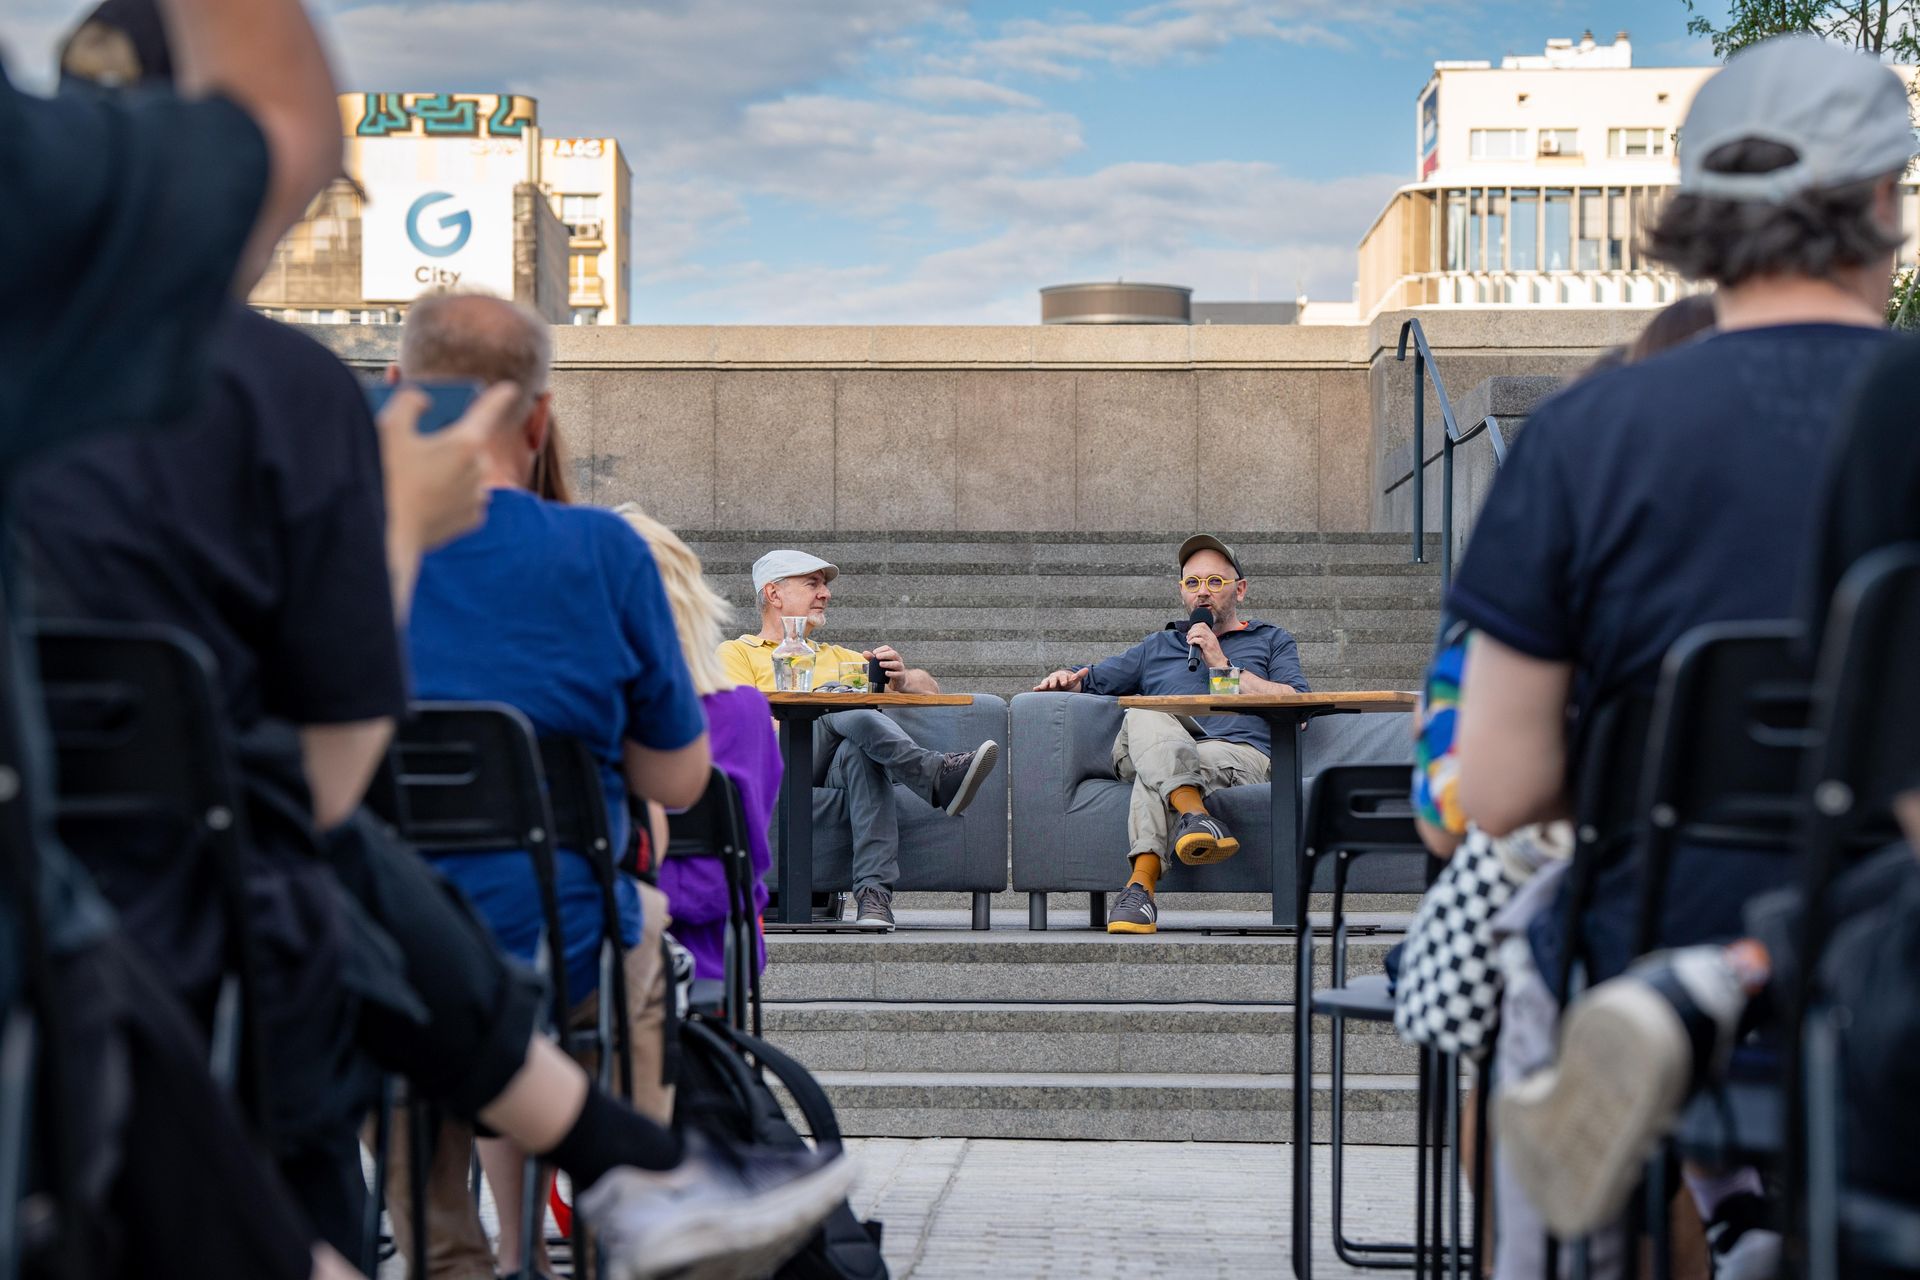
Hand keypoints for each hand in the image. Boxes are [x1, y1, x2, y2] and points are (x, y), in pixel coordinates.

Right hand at [379, 382, 518, 554]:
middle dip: (451, 442)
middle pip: (470, 444)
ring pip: (469, 472)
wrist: (384, 536)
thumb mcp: (389, 427)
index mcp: (464, 442)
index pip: (488, 410)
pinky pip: (468, 498)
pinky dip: (454, 494)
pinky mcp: (471, 520)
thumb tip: (426, 401)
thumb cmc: (386, 478)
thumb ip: (411, 402)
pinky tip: (430, 498)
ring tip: (419, 477)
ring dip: (452, 469)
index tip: (509, 389)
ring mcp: (477, 496)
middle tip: (420, 447)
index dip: (498, 397)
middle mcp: (479, 469)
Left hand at [862, 645, 908, 677]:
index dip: (881, 649)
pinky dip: (892, 673)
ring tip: (880, 664)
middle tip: (877, 656)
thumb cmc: (889, 670)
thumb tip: (864, 653)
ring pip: (896, 664)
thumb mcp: (880, 664)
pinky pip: (898, 674)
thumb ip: (872, 659)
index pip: (888, 649)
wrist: (898, 682)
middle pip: (894, 654)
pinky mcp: (901, 676)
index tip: (874, 652)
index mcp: (892, 655)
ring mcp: (900, 668)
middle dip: (885, 655)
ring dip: (888, 663)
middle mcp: (898, 660)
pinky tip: (886, 673)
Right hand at [1034, 666, 1089, 692]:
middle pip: (1053, 679)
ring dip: (1044, 685)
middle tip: (1053, 686)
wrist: (1060, 685)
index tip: (1064, 683)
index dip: (1063, 679)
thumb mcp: (1073, 680)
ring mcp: (1048, 682)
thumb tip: (1087, 669)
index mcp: (1062, 675)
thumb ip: (1079, 675)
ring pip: (1046, 682)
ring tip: (1043, 688)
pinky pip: (1040, 687)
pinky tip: (1035, 689)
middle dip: (1053, 682)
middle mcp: (1054, 678)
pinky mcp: (1044, 687)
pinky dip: (1037, 688)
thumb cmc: (1067, 683)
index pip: (1063, 677)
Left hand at [1186, 623, 1227, 669]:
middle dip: (1191, 630)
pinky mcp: (1208, 646)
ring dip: (1191, 635)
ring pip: (1199, 632)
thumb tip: (1191, 639)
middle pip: (1200, 627)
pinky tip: (1190, 643)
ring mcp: (1210, 641)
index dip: (1194, 626)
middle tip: (1188, 637)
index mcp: (1211, 635)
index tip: (1190, 632)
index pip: (1203, 625)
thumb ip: (1201, 641)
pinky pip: (1199, 640)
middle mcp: (1211, 636)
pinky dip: (1193, 640)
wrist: (1219, 663)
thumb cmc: (1213, 656)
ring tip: (1189, 640)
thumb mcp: (1207, 645)